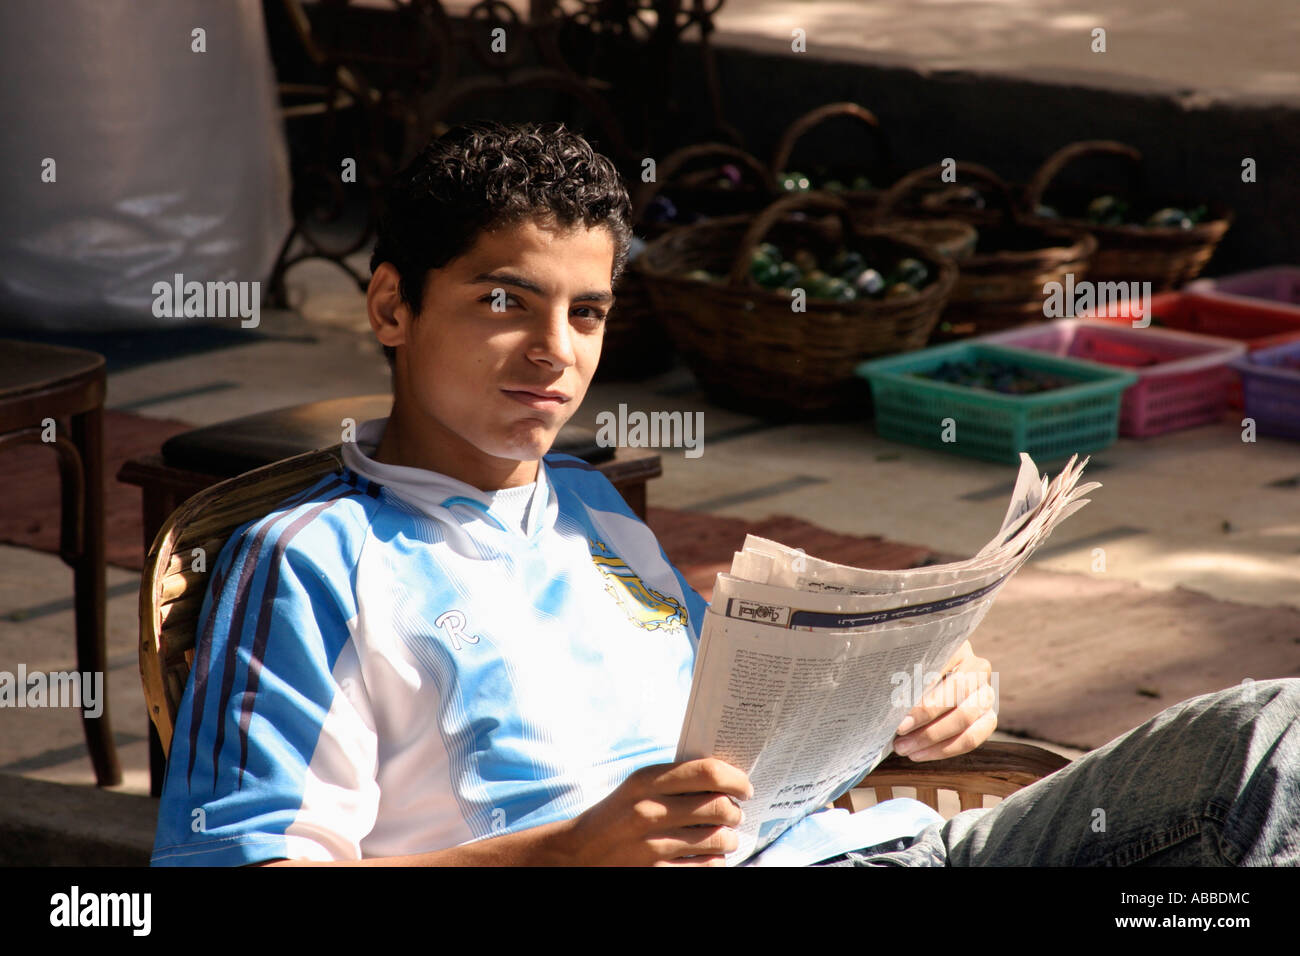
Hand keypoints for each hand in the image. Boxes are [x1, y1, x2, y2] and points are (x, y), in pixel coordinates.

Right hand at [556, 758, 752, 865]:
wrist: (579, 853)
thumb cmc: (617, 815)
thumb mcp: (637, 787)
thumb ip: (674, 779)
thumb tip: (724, 778)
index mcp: (645, 782)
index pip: (707, 772)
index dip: (735, 779)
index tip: (745, 786)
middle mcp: (649, 811)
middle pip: (719, 807)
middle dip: (736, 811)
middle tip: (736, 813)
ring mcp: (652, 846)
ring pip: (718, 839)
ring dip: (730, 838)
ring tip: (726, 837)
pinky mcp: (656, 872)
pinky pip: (708, 867)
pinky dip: (717, 861)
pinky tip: (712, 856)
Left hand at [892, 640, 996, 760]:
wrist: (936, 679)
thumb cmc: (913, 669)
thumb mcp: (907, 663)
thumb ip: (902, 673)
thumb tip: (887, 699)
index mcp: (958, 646)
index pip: (942, 666)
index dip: (919, 685)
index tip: (895, 706)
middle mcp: (978, 668)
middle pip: (956, 693)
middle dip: (925, 715)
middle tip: (898, 730)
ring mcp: (987, 694)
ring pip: (965, 719)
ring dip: (932, 737)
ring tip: (904, 747)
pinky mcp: (988, 719)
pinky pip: (972, 739)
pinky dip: (943, 750)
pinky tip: (919, 754)